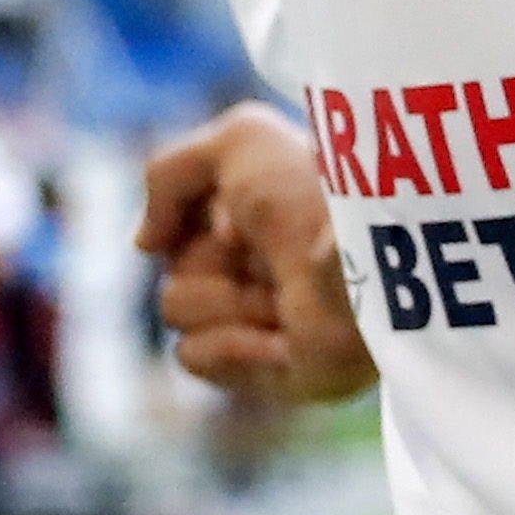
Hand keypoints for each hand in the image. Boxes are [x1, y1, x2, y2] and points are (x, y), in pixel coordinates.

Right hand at [136, 103, 373, 405]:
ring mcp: (262, 321)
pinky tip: (280, 335)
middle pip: (174, 262)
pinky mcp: (267, 372)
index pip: (184, 219)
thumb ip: (168, 175)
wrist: (368, 262)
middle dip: (213, 256)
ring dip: (224, 297)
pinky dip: (231, 342)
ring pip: (177, 307)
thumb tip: (146, 245)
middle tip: (267, 251)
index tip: (244, 210)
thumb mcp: (238, 142)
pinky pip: (194, 356)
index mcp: (260, 216)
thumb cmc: (312, 193)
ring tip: (282, 295)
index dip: (203, 212)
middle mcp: (260, 267)